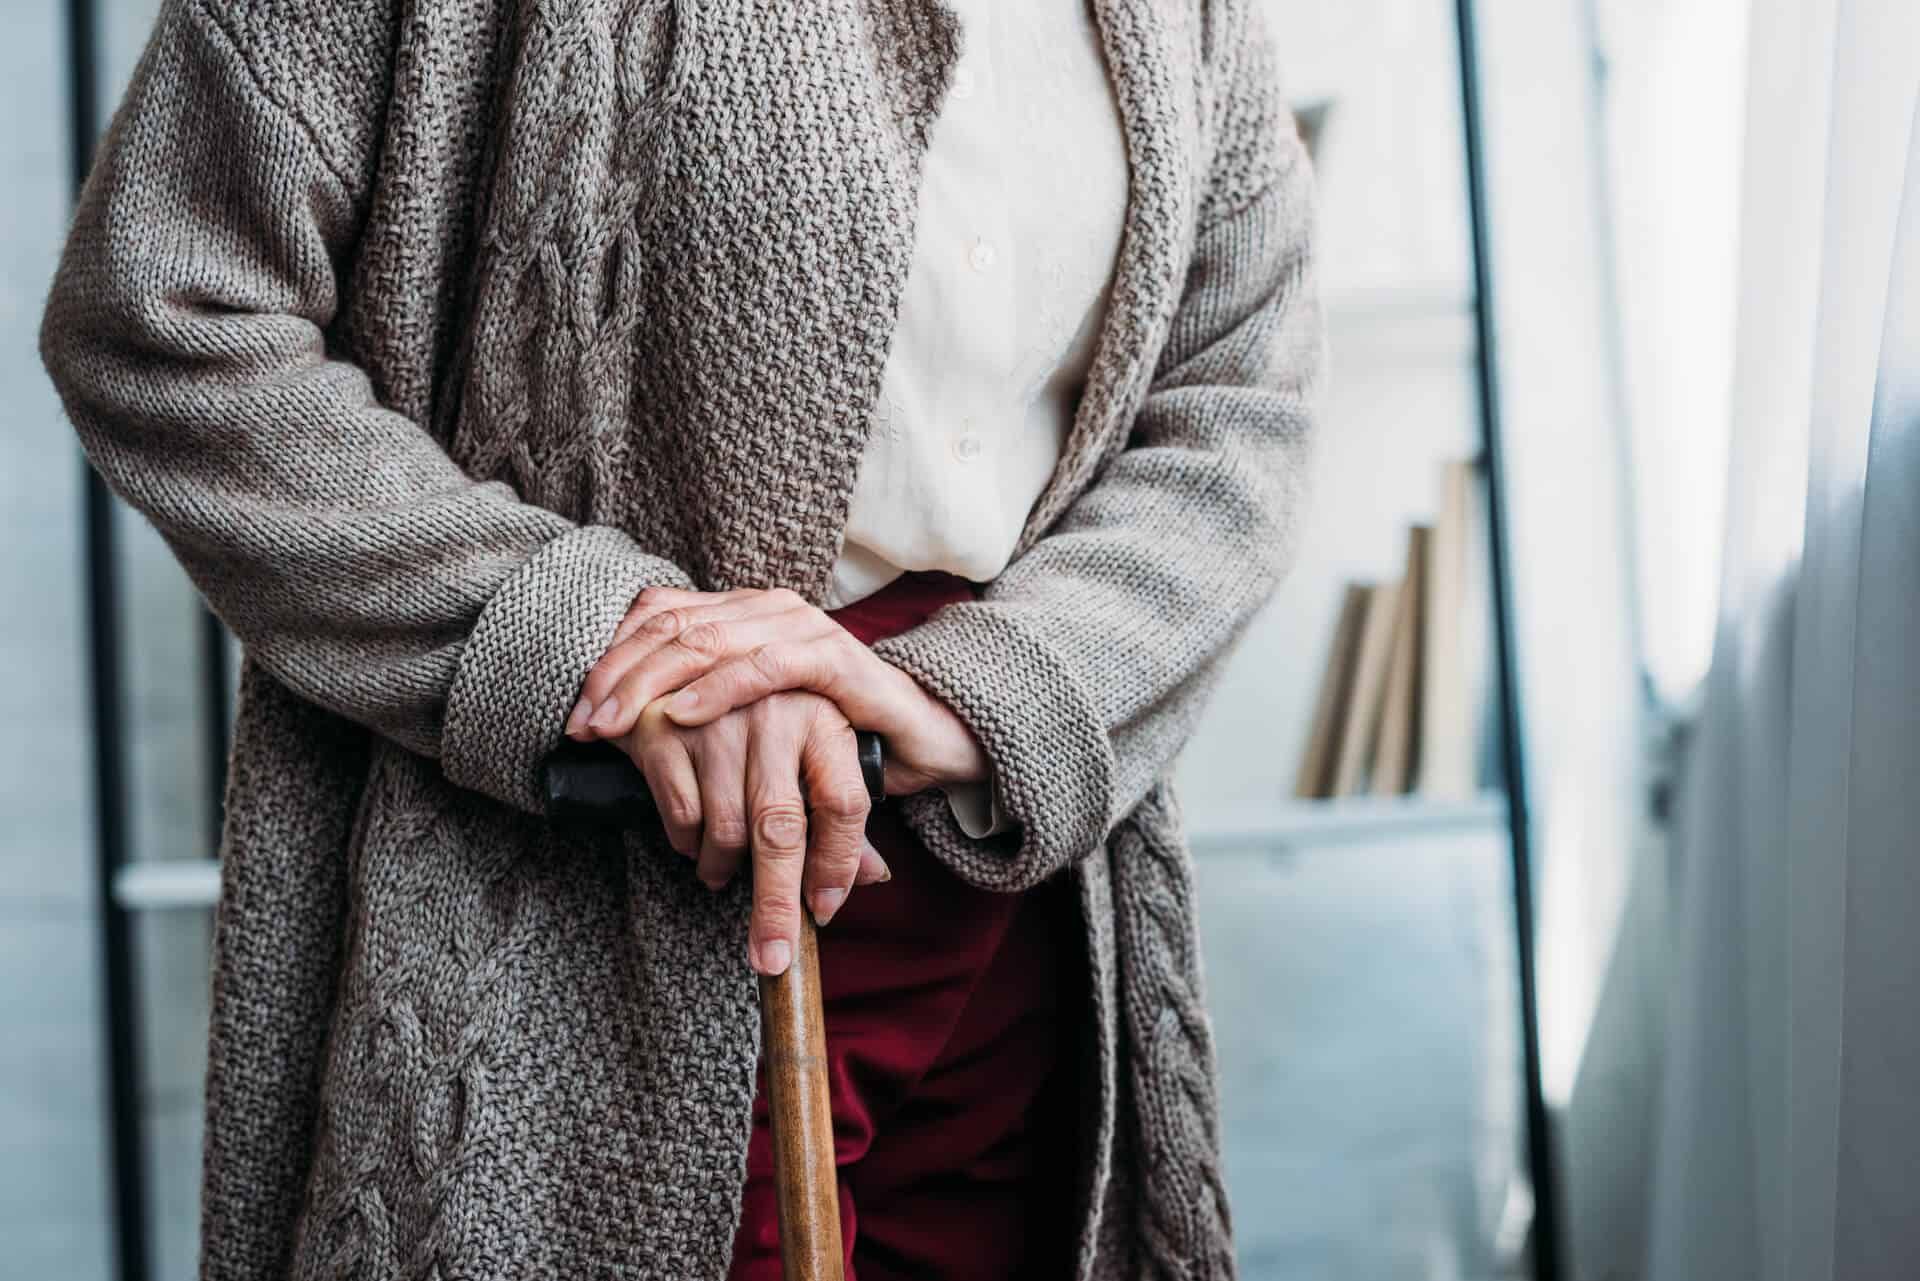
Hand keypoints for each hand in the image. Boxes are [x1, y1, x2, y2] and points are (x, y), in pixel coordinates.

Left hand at [568, 586, 988, 794]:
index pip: (655, 618)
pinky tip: (684, 714)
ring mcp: (801, 627)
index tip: (574, 712)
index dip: (607, 660)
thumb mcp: (748, 717)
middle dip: (617, 678)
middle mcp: (765, 608)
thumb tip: (615, 724)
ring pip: (707, 641)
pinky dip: (720, 689)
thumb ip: (696, 703)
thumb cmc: (824, 731)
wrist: (915, 735)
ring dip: (652, 686)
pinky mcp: (834, 659)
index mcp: (739, 613)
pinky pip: (767, 666)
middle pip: (670, 628)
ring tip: (616, 726)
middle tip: (582, 724)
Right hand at [618, 689, 884, 975]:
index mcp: (824, 718)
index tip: (824, 912)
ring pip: (727, 829)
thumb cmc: (761, 717)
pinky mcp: (665, 728)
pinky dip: (686, 843)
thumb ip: (840, 812)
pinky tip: (692, 840)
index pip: (844, 803)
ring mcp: (719, 719)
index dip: (837, 864)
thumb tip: (875, 877)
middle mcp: (776, 713)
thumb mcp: (812, 749)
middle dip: (775, 904)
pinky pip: (681, 815)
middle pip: (781, 829)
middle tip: (770, 958)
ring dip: (722, 869)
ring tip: (721, 870)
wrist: (677, 658)